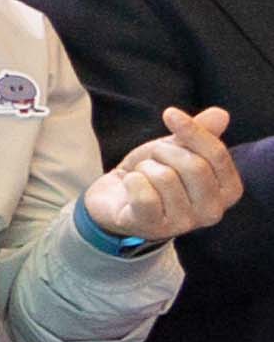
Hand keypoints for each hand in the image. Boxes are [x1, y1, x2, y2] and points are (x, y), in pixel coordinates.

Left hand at [86, 107, 245, 248]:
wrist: (115, 197)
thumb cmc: (154, 172)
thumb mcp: (177, 147)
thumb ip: (200, 132)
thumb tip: (221, 114)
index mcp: (227, 190)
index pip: (217, 155)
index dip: (192, 130)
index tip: (170, 114)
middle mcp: (213, 211)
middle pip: (194, 166)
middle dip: (164, 152)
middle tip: (152, 159)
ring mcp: (185, 223)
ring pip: (165, 178)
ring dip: (145, 168)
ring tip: (143, 177)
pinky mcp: (154, 228)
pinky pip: (144, 194)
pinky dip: (132, 181)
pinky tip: (131, 187)